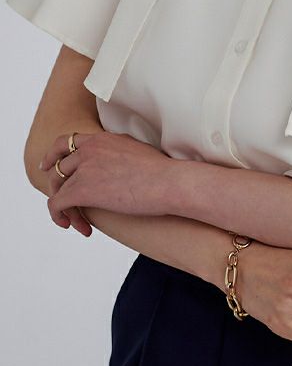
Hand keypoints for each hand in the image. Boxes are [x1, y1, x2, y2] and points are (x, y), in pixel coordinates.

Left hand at [42, 131, 177, 225]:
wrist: (169, 182)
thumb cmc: (165, 172)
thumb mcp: (138, 151)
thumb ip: (121, 152)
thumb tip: (122, 163)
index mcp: (103, 139)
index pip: (67, 142)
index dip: (54, 155)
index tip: (48, 166)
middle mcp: (90, 150)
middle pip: (58, 166)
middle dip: (57, 186)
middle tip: (63, 203)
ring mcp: (84, 168)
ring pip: (57, 187)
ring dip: (64, 206)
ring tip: (76, 221)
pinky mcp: (81, 189)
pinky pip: (56, 204)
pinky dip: (60, 216)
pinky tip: (75, 226)